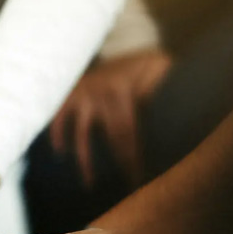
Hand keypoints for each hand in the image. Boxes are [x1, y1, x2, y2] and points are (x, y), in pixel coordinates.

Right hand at [50, 50, 171, 186]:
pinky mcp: (72, 94)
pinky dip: (58, 133)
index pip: (129, 132)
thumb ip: (162, 92)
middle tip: (127, 189)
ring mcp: (84, 94)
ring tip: (89, 184)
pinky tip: (60, 153)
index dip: (133, 158)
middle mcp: (102, 93)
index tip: (138, 179)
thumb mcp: (160, 72)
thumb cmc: (149, 69)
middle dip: (120, 164)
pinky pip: (60, 117)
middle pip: (111, 137)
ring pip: (82, 133)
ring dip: (85, 160)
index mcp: (126, 92)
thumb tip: (174, 124)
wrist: (130, 45)